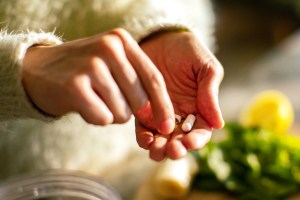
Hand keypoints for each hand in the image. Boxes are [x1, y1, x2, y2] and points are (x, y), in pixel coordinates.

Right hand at [22, 28, 174, 131]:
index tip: (168, 126)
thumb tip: (159, 116)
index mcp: (122, 40)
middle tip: (107, 98)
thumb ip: (137, 82)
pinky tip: (82, 104)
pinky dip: (95, 117)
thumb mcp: (111, 64)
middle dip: (128, 110)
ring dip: (110, 113)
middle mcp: (109, 48)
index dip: (164, 106)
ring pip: (122, 112)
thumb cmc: (83, 71)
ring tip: (93, 97)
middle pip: (140, 100)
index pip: (154, 78)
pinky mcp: (75, 86)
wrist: (37, 70)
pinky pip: (102, 118)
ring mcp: (91, 66)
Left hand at [135, 31, 223, 160]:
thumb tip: (219, 124)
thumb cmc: (188, 50)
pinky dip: (144, 138)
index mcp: (199, 108)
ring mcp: (160, 114)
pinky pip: (143, 128)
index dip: (196, 141)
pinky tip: (145, 140)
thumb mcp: (206, 67)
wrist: (161, 38)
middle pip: (180, 140)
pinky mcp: (143, 109)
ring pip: (161, 139)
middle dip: (176, 149)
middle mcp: (180, 115)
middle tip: (171, 150)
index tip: (189, 143)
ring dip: (159, 149)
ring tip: (156, 150)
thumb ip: (211, 93)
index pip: (200, 132)